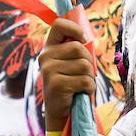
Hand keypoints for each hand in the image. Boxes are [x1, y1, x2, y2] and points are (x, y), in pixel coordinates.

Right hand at [40, 17, 96, 131]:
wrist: (60, 110)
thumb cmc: (71, 83)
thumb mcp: (70, 63)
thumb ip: (76, 49)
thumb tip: (88, 38)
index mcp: (49, 47)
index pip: (59, 24)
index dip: (75, 28)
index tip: (83, 40)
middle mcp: (45, 56)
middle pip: (79, 48)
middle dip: (89, 61)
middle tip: (84, 73)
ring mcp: (49, 70)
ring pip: (84, 65)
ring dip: (90, 77)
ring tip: (81, 84)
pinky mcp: (56, 84)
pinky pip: (85, 80)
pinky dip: (89, 88)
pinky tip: (81, 92)